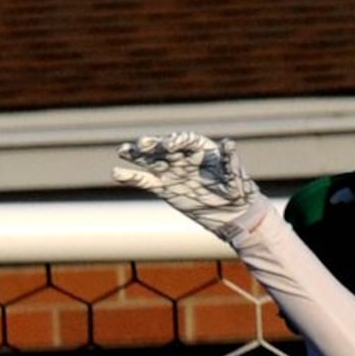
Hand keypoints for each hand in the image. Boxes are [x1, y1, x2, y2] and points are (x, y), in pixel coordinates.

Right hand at [112, 132, 262, 237]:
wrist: (232, 215)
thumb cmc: (238, 192)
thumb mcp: (236, 178)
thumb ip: (230, 161)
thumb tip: (229, 143)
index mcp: (200, 149)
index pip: (184, 140)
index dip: (176, 141)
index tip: (169, 146)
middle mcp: (182, 157)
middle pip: (163, 147)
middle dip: (152, 145)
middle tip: (142, 145)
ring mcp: (171, 171)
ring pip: (150, 160)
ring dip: (135, 155)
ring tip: (122, 151)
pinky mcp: (164, 188)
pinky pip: (144, 180)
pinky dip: (131, 177)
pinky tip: (116, 174)